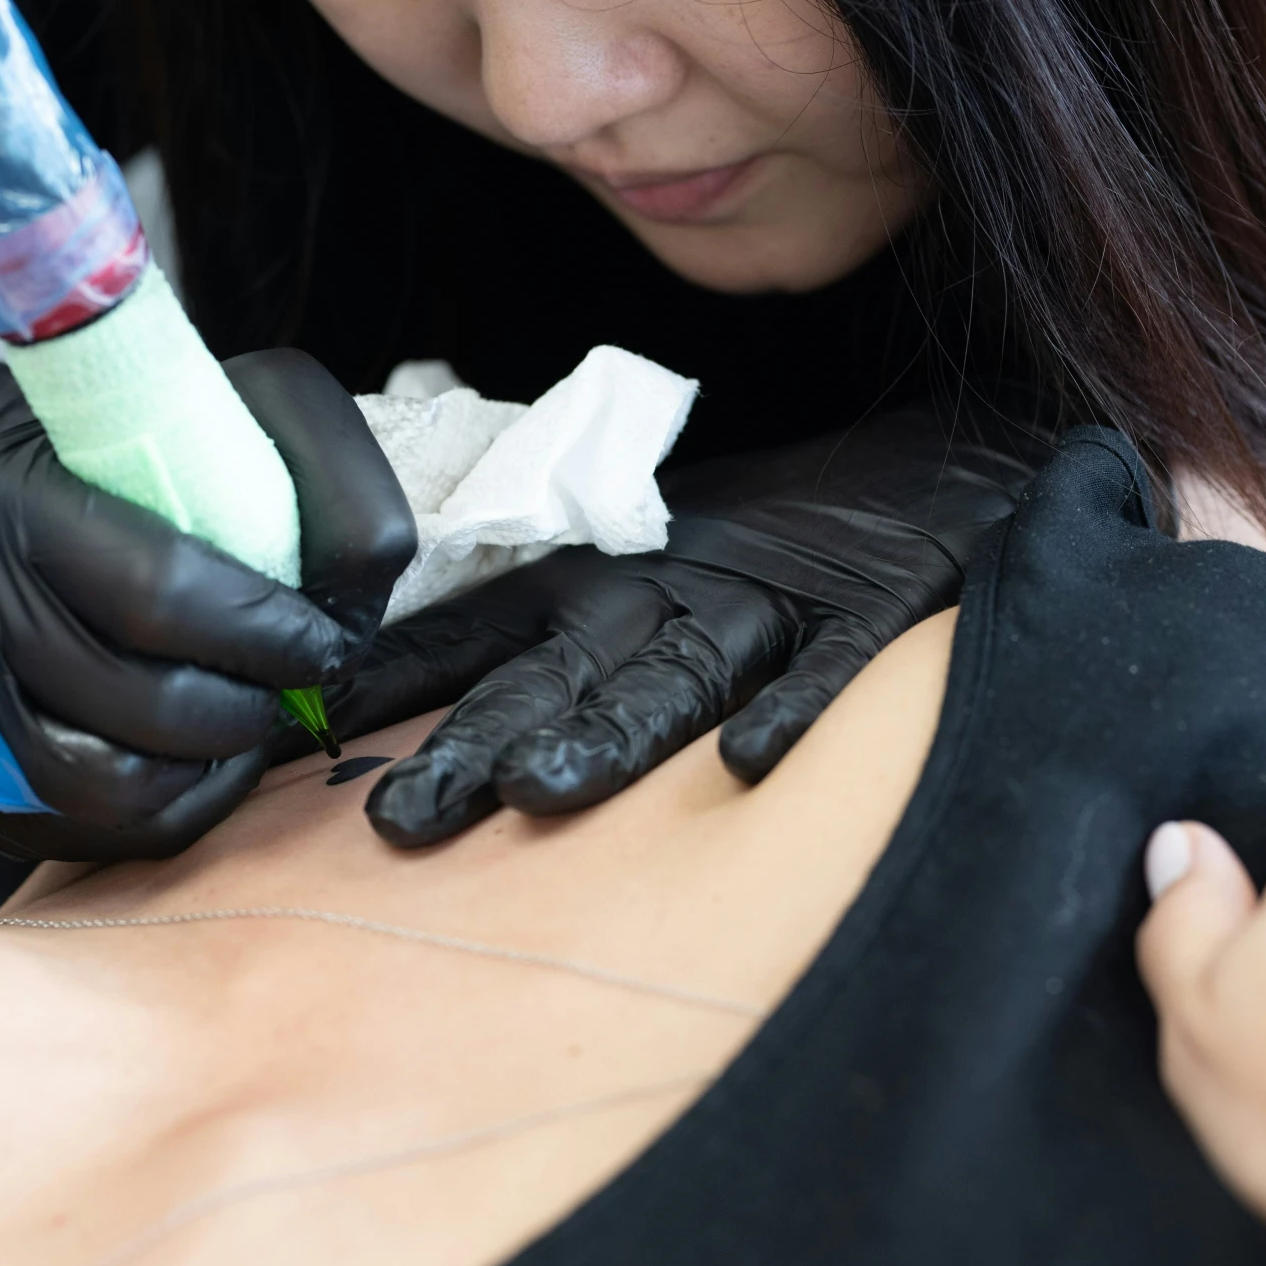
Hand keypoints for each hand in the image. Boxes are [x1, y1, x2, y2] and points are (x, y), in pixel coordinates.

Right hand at [0, 352, 413, 861]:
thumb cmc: (130, 465)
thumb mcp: (226, 416)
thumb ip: (320, 476)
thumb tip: (363, 589)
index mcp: (9, 500)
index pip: (163, 595)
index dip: (271, 634)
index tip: (324, 638)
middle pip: (149, 705)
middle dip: (255, 705)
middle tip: (296, 682)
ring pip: (119, 786)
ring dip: (216, 762)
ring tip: (250, 716)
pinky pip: (97, 830)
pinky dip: (179, 802)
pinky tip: (206, 756)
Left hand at [286, 409, 1041, 848]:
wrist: (965, 449)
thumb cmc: (788, 533)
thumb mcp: (656, 566)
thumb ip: (557, 641)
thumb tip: (416, 728)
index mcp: (610, 577)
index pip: (481, 627)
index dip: (396, 681)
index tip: (301, 736)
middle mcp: (676, 583)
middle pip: (562, 669)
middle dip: (477, 738)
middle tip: (400, 816)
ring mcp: (783, 593)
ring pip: (681, 670)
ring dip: (610, 730)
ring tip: (541, 792)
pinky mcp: (889, 601)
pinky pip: (844, 659)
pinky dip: (806, 703)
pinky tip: (754, 762)